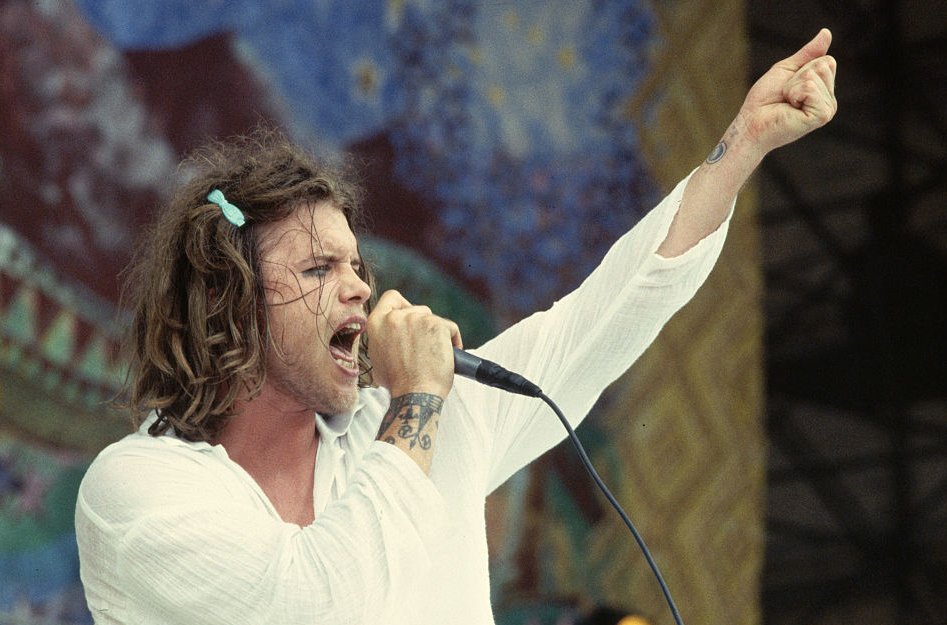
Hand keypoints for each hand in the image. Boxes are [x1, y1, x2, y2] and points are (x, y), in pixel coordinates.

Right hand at [366, 290, 461, 397]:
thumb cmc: (398, 382)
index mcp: (377, 323)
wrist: (414, 393)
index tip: (409, 316)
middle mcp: (395, 317)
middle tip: (424, 345)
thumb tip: (393, 336)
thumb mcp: (378, 357)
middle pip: (415, 309)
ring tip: (435, 354)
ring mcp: (417, 318)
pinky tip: (449, 355)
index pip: (391, 298)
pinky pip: (450, 328)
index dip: (402, 304)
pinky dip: (453, 340)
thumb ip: (384, 339)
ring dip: (436, 333)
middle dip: (422, 325)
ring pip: (433, 319)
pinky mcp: (437, 324)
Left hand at [737, 28, 837, 156]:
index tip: (788, 86)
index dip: (802, 68)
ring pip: (816, 74)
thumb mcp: (787, 70)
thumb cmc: (764, 100)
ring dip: (793, 85)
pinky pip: (810, 87)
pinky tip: (790, 108)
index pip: (827, 60)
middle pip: (824, 64)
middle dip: (797, 76)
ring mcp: (827, 109)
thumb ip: (808, 54)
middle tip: (785, 95)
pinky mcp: (821, 116)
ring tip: (786, 102)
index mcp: (823, 91)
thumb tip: (826, 32)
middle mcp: (829, 101)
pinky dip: (794, 92)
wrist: (750, 123)